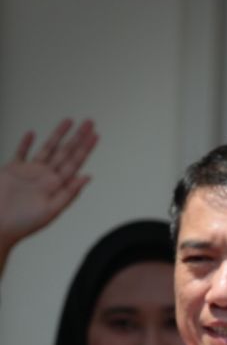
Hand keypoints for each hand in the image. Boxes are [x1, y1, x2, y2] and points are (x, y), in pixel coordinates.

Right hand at [0, 120, 96, 250]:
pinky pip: (20, 153)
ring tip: (69, 121)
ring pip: (47, 148)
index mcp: (57, 186)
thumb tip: (87, 177)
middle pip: (65, 152)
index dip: (86, 148)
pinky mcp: (12, 170)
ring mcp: (29, 172)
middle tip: (89, 122)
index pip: (75, 163)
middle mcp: (45, 177)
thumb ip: (69, 193)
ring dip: (57, 135)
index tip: (96, 135)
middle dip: (78, 137)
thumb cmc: (23, 223)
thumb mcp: (51, 210)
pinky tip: (32, 133)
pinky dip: (25, 143)